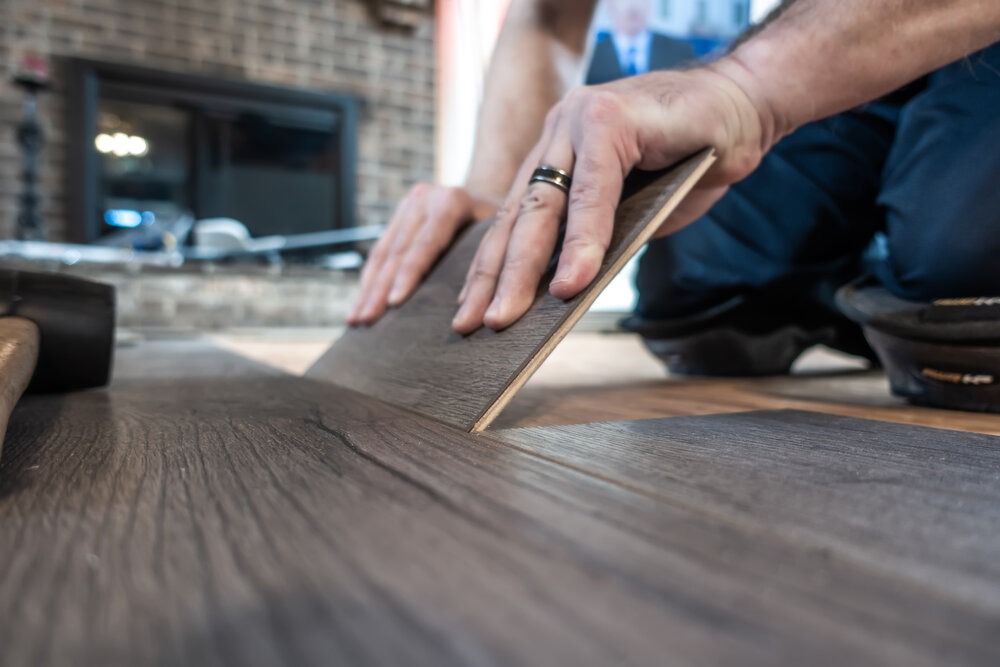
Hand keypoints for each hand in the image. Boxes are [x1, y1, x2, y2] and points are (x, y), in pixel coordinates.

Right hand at [348, 184, 499, 324]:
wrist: (487, 191)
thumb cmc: (502, 224)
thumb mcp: (502, 235)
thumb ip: (486, 261)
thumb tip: (483, 308)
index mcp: (450, 201)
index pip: (425, 243)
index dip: (409, 274)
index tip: (394, 303)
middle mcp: (424, 198)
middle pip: (398, 250)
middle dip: (379, 289)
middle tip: (366, 320)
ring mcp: (407, 205)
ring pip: (382, 252)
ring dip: (367, 289)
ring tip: (356, 319)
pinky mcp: (397, 216)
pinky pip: (379, 252)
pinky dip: (369, 280)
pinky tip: (360, 304)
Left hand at [451, 59, 777, 334]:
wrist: (746, 105)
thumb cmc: (691, 157)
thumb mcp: (635, 209)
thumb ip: (600, 236)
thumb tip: (564, 289)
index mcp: (556, 153)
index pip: (515, 218)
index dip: (490, 268)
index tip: (469, 312)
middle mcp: (557, 133)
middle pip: (518, 217)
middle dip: (493, 277)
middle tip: (473, 325)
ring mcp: (579, 120)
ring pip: (544, 206)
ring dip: (524, 268)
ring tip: (507, 315)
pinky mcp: (610, 118)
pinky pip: (591, 192)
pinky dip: (583, 241)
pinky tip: (572, 282)